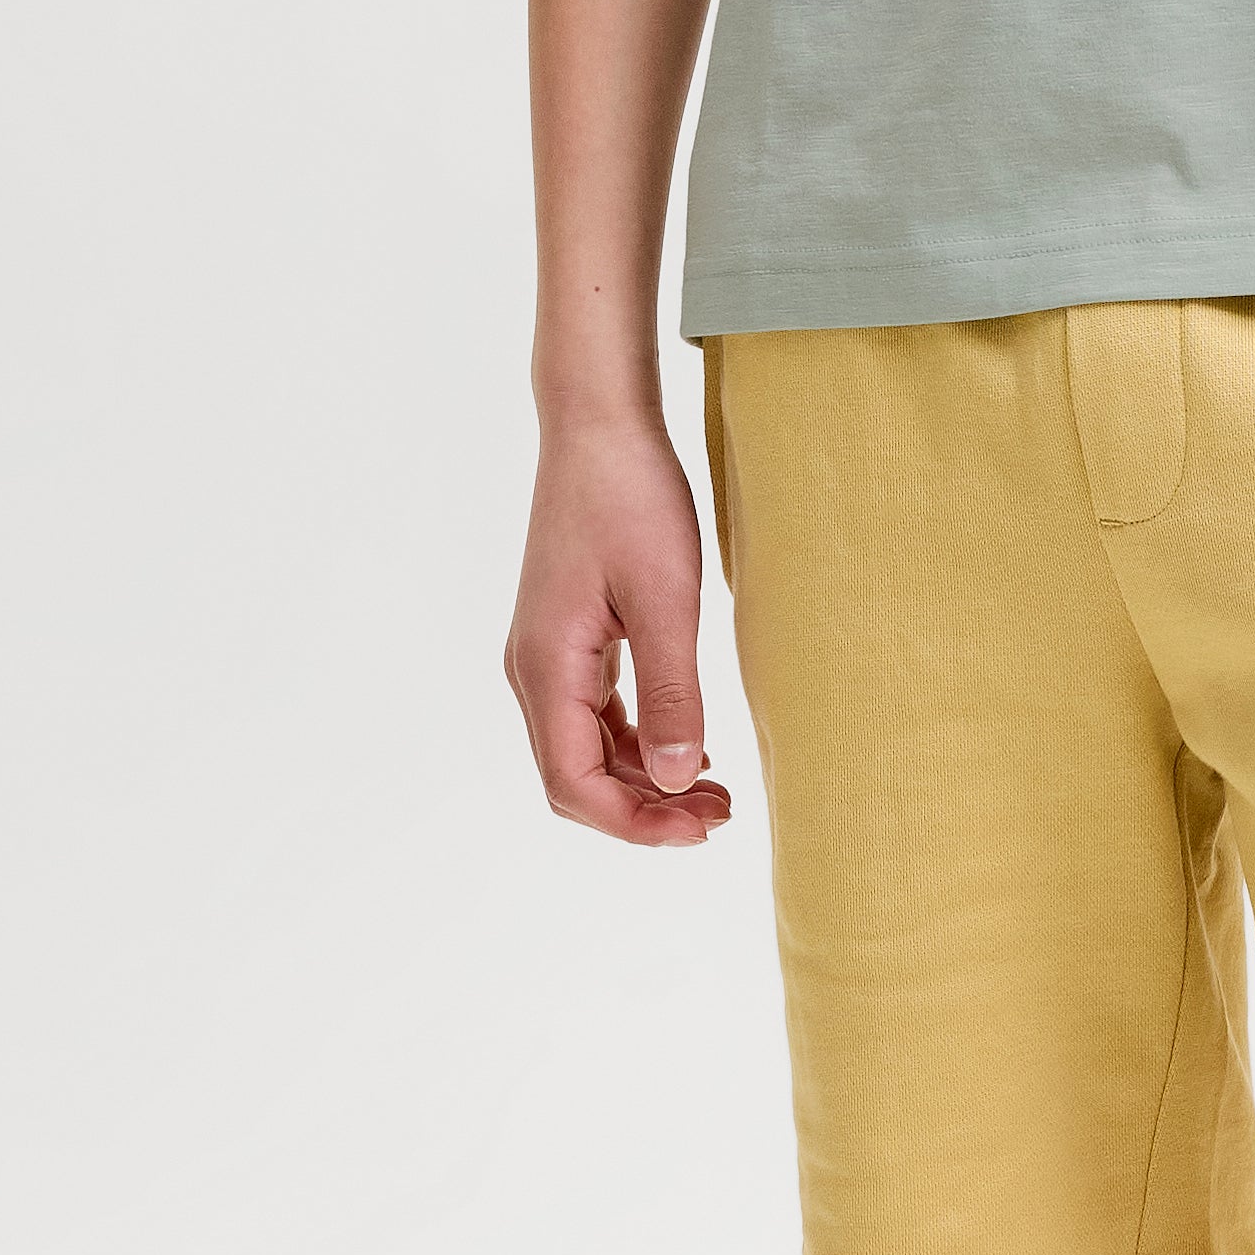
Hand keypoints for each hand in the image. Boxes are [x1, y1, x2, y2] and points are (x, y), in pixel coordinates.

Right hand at [505, 407, 738, 845]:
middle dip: (644, 809)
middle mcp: (533, 670)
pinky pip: (595, 715)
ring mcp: (548, 655)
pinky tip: (690, 746)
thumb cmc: (631, 498)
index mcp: (546, 667)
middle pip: (576, 777)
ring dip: (645, 779)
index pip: (574, 783)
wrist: (599, 425)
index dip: (636, 822)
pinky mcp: (569, 639)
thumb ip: (673, 695)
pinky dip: (639, 742)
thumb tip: (681, 780)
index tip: (702, 828)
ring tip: (718, 791)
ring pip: (586, 750)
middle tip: (721, 815)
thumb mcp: (666, 600)